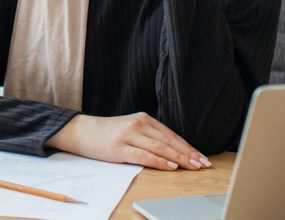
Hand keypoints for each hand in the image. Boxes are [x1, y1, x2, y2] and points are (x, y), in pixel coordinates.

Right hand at [46, 113, 210, 170]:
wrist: (81, 131)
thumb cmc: (108, 133)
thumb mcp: (131, 129)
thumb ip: (149, 136)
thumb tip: (173, 151)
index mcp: (144, 119)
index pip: (172, 135)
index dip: (188, 147)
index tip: (201, 157)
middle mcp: (139, 124)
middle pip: (169, 141)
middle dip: (189, 154)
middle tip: (203, 164)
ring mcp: (129, 135)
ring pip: (160, 148)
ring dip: (179, 158)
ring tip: (193, 166)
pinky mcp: (120, 148)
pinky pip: (145, 156)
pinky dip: (160, 161)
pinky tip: (171, 166)